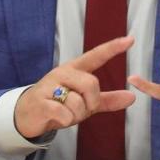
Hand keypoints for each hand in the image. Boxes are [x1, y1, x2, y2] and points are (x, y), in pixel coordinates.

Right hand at [14, 36, 135, 138]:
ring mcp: (50, 85)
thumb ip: (106, 99)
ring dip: (76, 115)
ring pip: (77, 101)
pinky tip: (58, 118)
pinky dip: (65, 120)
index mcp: (75, 70)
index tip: (130, 40)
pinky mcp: (41, 100)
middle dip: (90, 102)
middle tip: (81, 110)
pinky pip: (63, 112)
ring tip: (65, 114)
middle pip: (91, 83)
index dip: (113, 48)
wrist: (28, 115)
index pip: (96, 55)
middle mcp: (63, 73)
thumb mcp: (85, 102)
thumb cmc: (59, 105)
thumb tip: (132, 97)